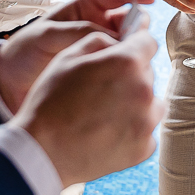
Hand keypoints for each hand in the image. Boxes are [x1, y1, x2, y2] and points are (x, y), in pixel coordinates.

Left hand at [0, 0, 154, 108]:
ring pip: (129, 43)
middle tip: (137, 39)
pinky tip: (126, 73)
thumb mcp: (47, 34)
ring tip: (129, 59)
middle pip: (130, 19)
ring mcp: (100, 47)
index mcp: (85, 8)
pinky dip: (126, 65)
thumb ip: (79, 32)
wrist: (10, 81)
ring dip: (134, 47)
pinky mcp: (100, 69)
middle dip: (138, 25)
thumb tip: (113, 39)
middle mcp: (98, 25)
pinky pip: (120, 63)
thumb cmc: (26, 50)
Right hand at [14, 27, 164, 186]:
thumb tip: (119, 40)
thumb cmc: (50, 103)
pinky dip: (132, 130)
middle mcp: (144, 90)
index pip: (147, 42)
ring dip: (135, 103)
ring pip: (151, 103)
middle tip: (100, 90)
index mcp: (127, 62)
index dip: (134, 46)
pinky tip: (106, 133)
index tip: (123, 55)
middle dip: (129, 77)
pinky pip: (146, 131)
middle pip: (147, 74)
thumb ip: (99, 41)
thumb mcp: (66, 58)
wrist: (43, 154)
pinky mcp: (144, 148)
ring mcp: (146, 122)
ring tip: (104, 113)